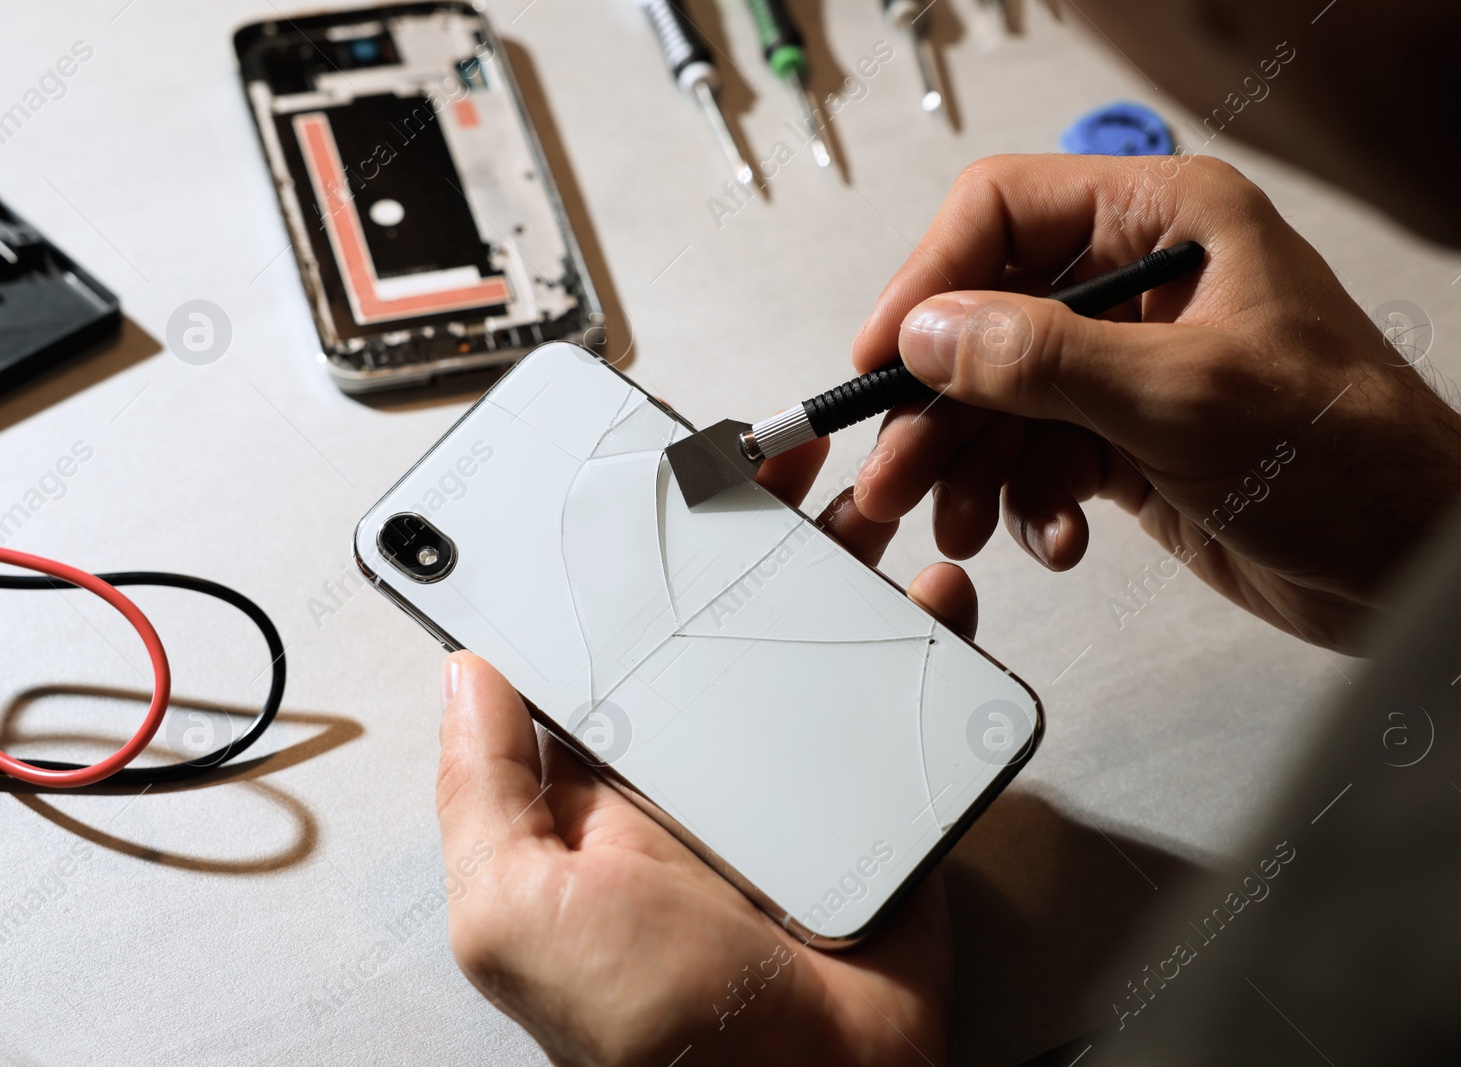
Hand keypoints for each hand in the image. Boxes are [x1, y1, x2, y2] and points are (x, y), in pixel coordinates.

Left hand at [435, 440, 977, 1066]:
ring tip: (855, 488)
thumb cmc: (655, 1033)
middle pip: (715, 611)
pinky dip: (925, 629)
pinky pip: (899, 689)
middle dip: (739, 528)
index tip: (636, 473)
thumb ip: (482, 788)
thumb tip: (462, 665)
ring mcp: (789, 768)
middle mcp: (694, 761)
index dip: (614, 554)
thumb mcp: (519, 911)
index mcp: (604, 780)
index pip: (601, 636)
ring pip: (809, 632)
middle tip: (763, 454)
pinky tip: (933, 586)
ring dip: (834, 555)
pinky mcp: (873, 787)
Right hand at [851, 154, 1460, 651]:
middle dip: (940, 404)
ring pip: (1003, 400)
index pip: (1006, 212)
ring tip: (963, 521)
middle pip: (988, 318)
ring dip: (975, 467)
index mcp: (1168, 222)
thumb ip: (1046, 359)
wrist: (1413, 563)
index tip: (885, 353)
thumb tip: (934, 333)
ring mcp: (1130, 365)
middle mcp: (1141, 284)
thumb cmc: (1356, 456)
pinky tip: (1053, 538)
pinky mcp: (1127, 439)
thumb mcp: (1186, 396)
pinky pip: (1038, 458)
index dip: (932, 277)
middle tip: (899, 470)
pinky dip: (1029, 503)